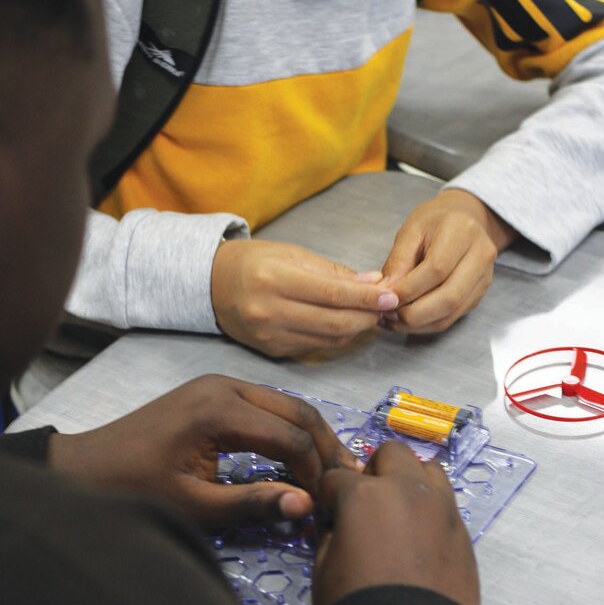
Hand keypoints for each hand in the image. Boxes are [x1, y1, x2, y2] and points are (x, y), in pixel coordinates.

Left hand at [48, 375, 360, 526]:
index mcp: (219, 410)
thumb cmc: (136, 490)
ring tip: (331, 472)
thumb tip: (308, 507)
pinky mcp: (216, 391)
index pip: (291, 437)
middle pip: (298, 410)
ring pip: (287, 404)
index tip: (329, 504)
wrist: (87, 467)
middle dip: (326, 447)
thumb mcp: (194, 505)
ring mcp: (220, 383)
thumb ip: (252, 503)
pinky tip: (300, 454)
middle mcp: (226, 385)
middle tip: (347, 483)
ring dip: (312, 436)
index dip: (316, 471)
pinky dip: (289, 429)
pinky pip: (268, 406)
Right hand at [211, 239, 398, 356]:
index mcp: (275, 280)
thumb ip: (332, 272)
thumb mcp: (291, 254)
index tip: (391, 296)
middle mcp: (270, 312)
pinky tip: (345, 323)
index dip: (366, 299)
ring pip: (329, 339)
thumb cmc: (254, 262)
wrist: (211, 285)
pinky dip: (336, 336)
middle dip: (367, 316)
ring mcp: (270, 336)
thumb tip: (373, 284)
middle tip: (386, 307)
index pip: (332, 294)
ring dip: (356, 328)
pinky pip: (316, 346)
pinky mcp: (273, 351)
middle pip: (334, 323)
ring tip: (369, 314)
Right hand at [313, 441, 478, 604]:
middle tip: (364, 502)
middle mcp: (407, 491)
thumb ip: (330, 535)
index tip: (326, 513)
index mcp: (365, 495)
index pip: (337, 477)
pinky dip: (430, 510)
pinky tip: (419, 541)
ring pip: (428, 470)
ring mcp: (441, 509)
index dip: (326, 495)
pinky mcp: (463, 533)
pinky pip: (445, 504)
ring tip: (398, 514)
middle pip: (391, 454)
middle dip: (374, 471)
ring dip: (409, 482)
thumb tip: (337, 525)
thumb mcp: (324, 570)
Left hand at [381, 189, 516, 333]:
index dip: (408, 289)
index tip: (384, 297)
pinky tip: (406, 320)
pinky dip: (426, 324)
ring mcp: (483, 278)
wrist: (464, 218)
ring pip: (450, 313)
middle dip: (413, 313)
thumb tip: (386, 293)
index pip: (436, 270)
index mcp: (462, 232)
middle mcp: (481, 256)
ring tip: (393, 319)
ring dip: (418, 323)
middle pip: (449, 298)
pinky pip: (451, 318)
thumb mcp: (410, 230)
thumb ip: (398, 261)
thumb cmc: (435, 221)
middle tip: (386, 314)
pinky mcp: (478, 294)